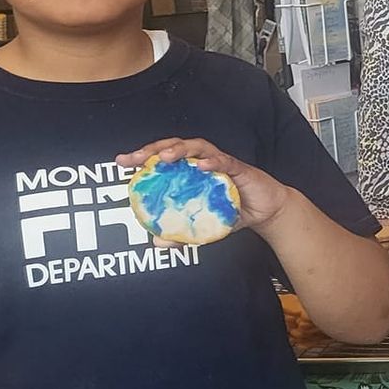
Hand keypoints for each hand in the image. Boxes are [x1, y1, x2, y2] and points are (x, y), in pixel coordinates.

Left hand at [117, 138, 290, 232]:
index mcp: (190, 171)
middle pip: (174, 146)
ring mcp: (221, 162)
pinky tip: (201, 166)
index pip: (162, 158)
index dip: (142, 157)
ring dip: (180, 150)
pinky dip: (212, 162)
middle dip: (153, 150)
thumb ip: (181, 233)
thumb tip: (156, 242)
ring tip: (166, 157)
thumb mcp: (203, 225)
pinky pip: (225, 162)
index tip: (122, 162)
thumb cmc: (233, 211)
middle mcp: (202, 161)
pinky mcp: (239, 168)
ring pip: (197, 147)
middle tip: (136, 159)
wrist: (267, 212)